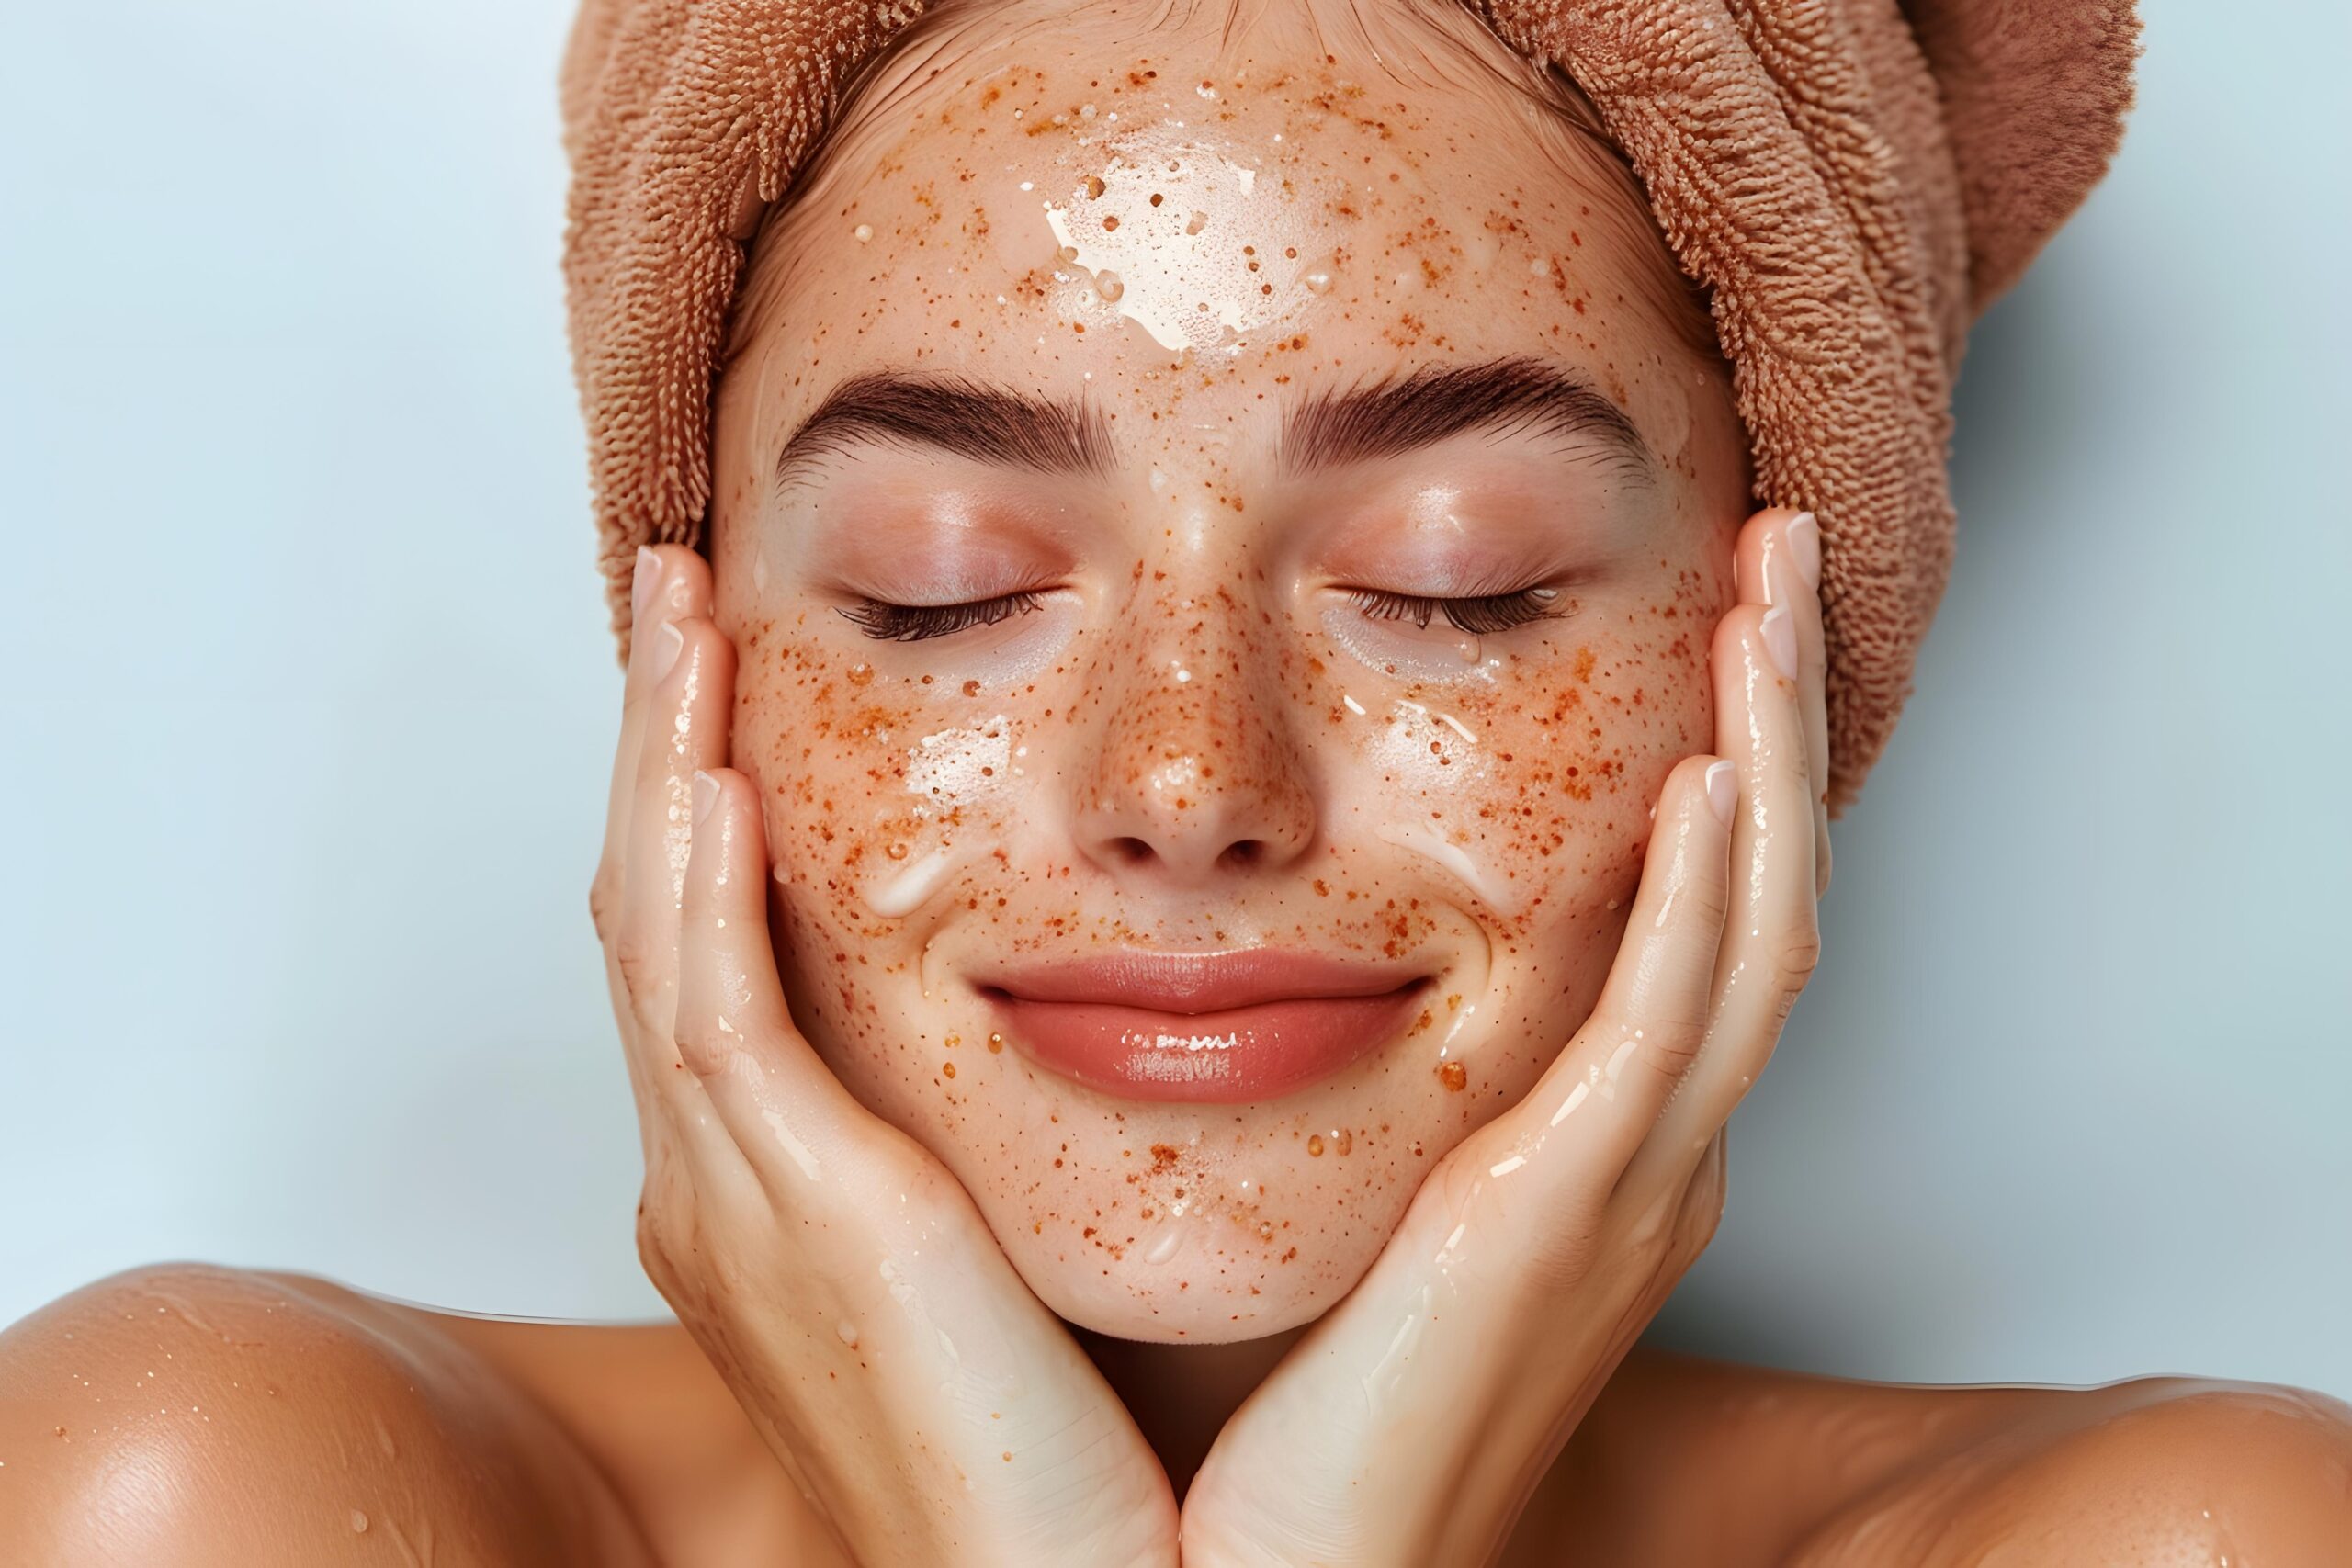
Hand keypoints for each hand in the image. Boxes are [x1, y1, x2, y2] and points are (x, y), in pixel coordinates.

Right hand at [591, 547, 1177, 1567]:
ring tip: (687, 619)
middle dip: (662, 750)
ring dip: (667, 761)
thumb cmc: (1076, 1463)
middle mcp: (719, 1187)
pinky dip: (702, 874)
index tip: (736, 688)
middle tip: (682, 608)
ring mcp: (733, 1198)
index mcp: (768, 1199)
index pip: (709, 959)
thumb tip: (1079, 1028)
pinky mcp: (793, 1209)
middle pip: (656, 918)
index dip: (702, 812)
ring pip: (659, 928)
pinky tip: (725, 761)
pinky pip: (714, 1004)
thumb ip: (988, 1143)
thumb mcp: (1006, 1261)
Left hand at [1179, 507, 1828, 1567]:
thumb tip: (1282, 954)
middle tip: (1774, 564)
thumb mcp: (1367, 1201)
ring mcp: (1629, 1183)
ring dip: (1772, 754)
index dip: (1732, 767)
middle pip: (1758, 892)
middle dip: (1779, 720)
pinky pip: (1676, 1023)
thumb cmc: (1299, 1403)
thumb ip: (1384, 1084)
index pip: (1700, 919)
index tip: (1709, 630)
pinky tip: (1709, 776)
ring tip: (1771, 599)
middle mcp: (1646, 1153)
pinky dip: (1705, 894)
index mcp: (1598, 1143)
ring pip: (1753, 927)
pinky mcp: (1568, 1212)